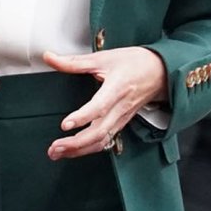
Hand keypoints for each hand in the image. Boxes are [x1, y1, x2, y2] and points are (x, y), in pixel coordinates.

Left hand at [42, 45, 167, 159]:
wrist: (160, 72)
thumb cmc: (135, 63)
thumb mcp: (104, 57)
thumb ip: (74, 62)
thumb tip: (50, 58)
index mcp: (117, 88)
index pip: (100, 107)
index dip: (82, 117)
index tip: (65, 124)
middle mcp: (120, 107)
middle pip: (100, 131)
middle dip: (76, 143)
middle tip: (55, 147)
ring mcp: (122, 118)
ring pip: (102, 140)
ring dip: (79, 150)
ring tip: (58, 153)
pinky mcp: (121, 123)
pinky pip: (105, 140)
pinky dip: (88, 149)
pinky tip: (73, 151)